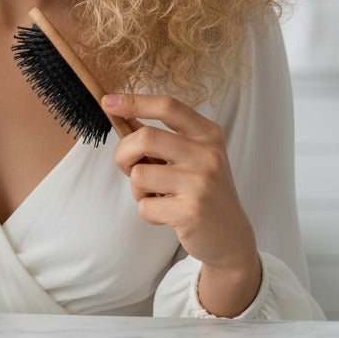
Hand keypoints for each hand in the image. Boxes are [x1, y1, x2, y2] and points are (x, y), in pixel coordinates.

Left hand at [103, 92, 261, 314]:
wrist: (230, 236)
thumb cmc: (201, 190)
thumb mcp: (192, 156)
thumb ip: (162, 137)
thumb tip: (123, 113)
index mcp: (208, 134)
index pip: (167, 107)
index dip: (134, 101)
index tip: (107, 102)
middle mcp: (208, 154)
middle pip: (145, 137)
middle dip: (123, 153)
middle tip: (128, 167)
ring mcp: (201, 183)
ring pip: (140, 174)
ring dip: (138, 189)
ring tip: (158, 196)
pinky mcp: (192, 211)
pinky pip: (145, 206)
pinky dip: (148, 211)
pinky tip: (167, 215)